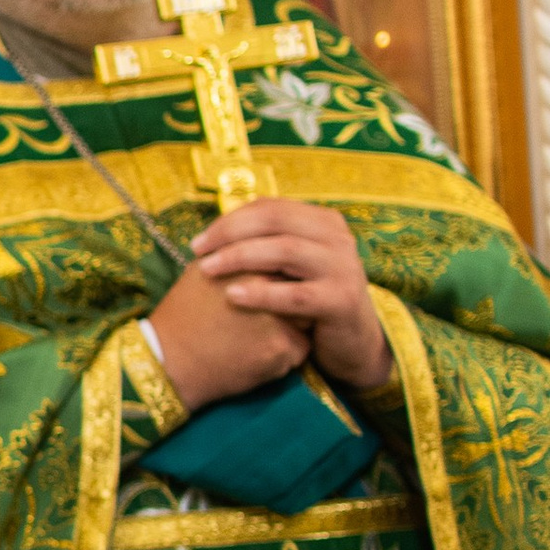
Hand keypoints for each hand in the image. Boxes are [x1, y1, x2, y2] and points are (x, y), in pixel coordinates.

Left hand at [150, 198, 392, 406]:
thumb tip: (215, 232)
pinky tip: (232, 296)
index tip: (199, 241)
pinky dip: (261, 293)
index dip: (230, 220)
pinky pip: (296, 294)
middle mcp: (337, 238)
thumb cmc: (310, 300)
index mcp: (323, 222)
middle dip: (230, 233)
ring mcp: (344, 267)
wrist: (352, 342)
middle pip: (275, 221)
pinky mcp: (343, 300)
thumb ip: (266, 244)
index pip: (270, 207)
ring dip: (240, 257)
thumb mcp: (291, 267)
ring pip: (285, 250)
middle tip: (198, 251)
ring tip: (207, 270)